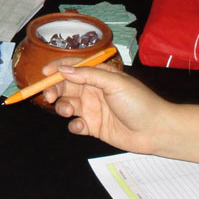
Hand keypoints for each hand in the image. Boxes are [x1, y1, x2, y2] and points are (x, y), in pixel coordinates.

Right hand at [40, 63, 173, 154]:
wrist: (155, 130)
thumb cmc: (138, 102)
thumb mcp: (114, 83)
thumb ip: (88, 75)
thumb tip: (64, 70)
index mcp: (99, 76)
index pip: (74, 67)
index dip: (58, 68)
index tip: (44, 73)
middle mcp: (93, 90)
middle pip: (66, 87)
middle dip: (54, 89)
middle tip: (50, 96)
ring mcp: (93, 109)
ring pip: (67, 105)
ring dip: (62, 107)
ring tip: (68, 111)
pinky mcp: (94, 127)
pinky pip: (75, 125)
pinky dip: (74, 125)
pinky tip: (82, 126)